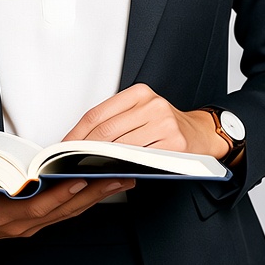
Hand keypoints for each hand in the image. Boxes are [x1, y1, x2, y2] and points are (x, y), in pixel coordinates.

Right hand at [0, 175, 135, 247]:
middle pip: (63, 208)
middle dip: (92, 192)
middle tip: (119, 174)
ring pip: (70, 210)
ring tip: (123, 176)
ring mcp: (32, 225)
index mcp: (1, 216)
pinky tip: (106, 184)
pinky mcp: (38, 221)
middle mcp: (22, 224)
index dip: (59, 196)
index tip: (80, 180)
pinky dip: (88, 198)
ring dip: (98, 195)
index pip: (36, 207)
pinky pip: (67, 210)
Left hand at [62, 83, 228, 158]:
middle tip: (69, 162)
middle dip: (84, 150)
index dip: (76, 133)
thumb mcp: (142, 111)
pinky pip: (140, 159)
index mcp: (139, 93)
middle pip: (106, 131)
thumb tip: (81, 141)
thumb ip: (116, 121)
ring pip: (121, 146)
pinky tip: (112, 171)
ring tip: (86, 169)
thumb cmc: (166, 124)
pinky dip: (122, 167)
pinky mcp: (173, 144)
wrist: (201, 132)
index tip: (63, 147)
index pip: (98, 114)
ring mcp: (164, 124)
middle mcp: (152, 105)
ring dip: (100, 161)